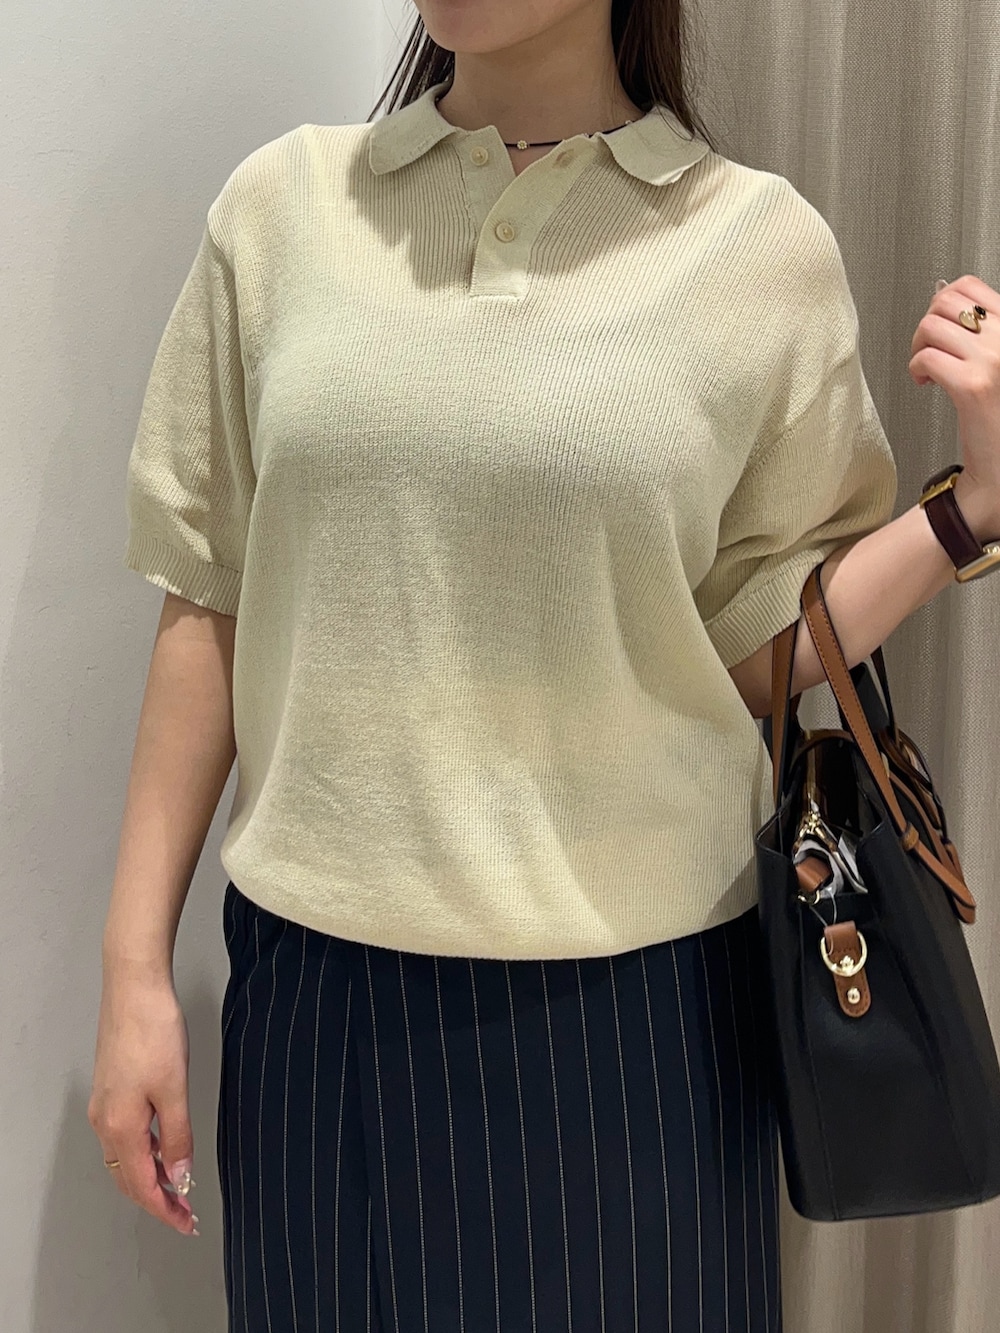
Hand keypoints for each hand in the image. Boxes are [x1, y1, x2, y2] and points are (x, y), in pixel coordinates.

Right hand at [88, 974, 198, 1235]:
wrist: (134, 988)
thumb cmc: (153, 1031)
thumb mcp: (174, 1088)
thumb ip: (177, 1135)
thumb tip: (179, 1175)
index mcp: (119, 1126)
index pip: (141, 1185)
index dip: (164, 1209)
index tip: (186, 1224)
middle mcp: (104, 1121)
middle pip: (128, 1177)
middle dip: (156, 1199)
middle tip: (186, 1212)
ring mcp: (104, 1105)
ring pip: (124, 1157)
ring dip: (149, 1177)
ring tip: (179, 1186)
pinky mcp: (110, 1088)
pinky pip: (124, 1135)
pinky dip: (143, 1151)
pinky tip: (163, 1146)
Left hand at [909, 276, 999, 516]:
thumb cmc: (998, 413)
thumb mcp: (996, 360)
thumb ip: (982, 330)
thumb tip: (944, 296)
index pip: (972, 285)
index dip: (944, 302)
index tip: (940, 325)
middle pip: (946, 301)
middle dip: (926, 323)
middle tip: (928, 348)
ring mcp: (994, 360)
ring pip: (931, 326)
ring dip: (918, 347)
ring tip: (927, 369)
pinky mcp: (973, 386)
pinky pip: (926, 357)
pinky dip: (916, 368)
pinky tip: (926, 383)